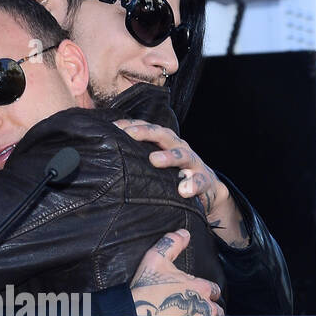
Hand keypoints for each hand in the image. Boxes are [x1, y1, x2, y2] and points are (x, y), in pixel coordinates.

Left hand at [115, 119, 250, 247]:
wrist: (208, 187)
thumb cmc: (175, 174)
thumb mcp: (158, 163)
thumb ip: (139, 158)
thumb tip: (107, 159)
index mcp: (165, 142)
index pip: (148, 128)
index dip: (131, 125)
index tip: (113, 127)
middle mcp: (179, 147)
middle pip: (163, 135)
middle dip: (146, 133)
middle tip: (129, 135)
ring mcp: (193, 162)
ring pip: (182, 155)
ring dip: (169, 156)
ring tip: (154, 160)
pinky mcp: (204, 179)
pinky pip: (200, 181)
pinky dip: (193, 184)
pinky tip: (184, 190)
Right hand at [130, 228, 223, 315]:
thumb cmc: (145, 288)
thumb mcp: (155, 259)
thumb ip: (172, 244)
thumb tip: (185, 233)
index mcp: (200, 288)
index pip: (214, 291)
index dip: (206, 293)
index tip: (195, 296)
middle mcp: (206, 309)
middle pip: (217, 312)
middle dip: (208, 312)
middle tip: (194, 315)